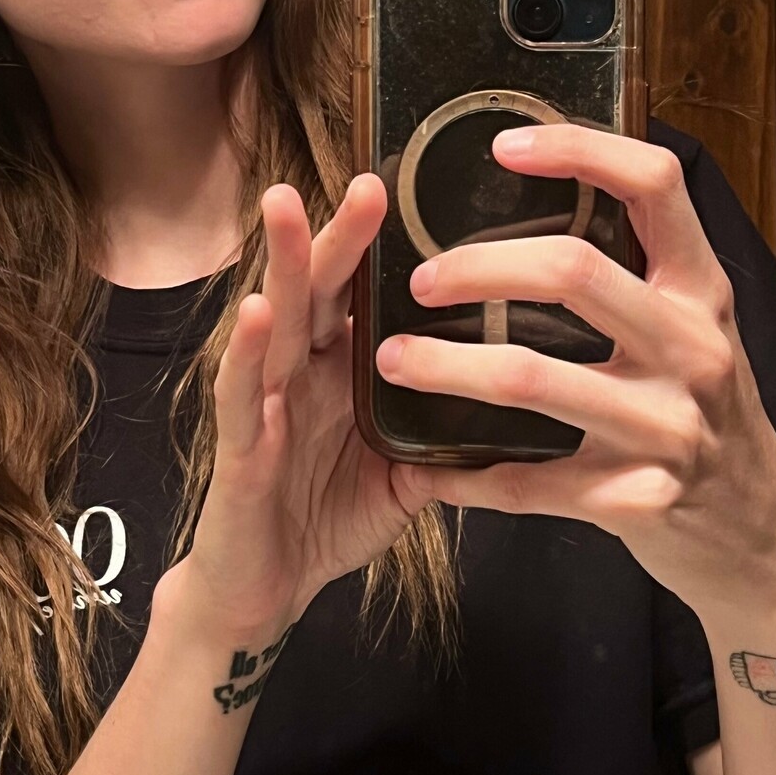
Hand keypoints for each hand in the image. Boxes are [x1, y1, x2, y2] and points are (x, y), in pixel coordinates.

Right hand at [166, 170, 424, 641]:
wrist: (264, 593)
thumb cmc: (326, 521)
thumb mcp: (406, 478)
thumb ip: (452, 440)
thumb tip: (536, 420)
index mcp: (342, 370)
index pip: (364, 294)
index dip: (385, 247)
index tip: (421, 193)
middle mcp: (303, 371)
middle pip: (321, 288)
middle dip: (340, 233)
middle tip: (370, 180)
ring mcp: (266, 401)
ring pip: (275, 320)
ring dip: (280, 262)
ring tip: (287, 204)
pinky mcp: (239, 446)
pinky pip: (242, 393)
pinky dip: (248, 352)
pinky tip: (256, 313)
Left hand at [384, 123, 775, 624]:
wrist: (758, 535)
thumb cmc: (703, 410)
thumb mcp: (694, 326)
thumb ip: (637, 270)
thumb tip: (540, 190)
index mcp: (701, 288)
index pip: (655, 183)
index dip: (581, 149)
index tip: (504, 145)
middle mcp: (694, 346)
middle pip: (574, 271)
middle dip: (478, 267)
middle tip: (420, 279)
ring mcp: (669, 426)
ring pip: (534, 377)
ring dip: (447, 368)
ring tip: (391, 359)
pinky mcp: (640, 499)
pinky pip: (530, 482)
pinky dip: (468, 475)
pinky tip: (428, 468)